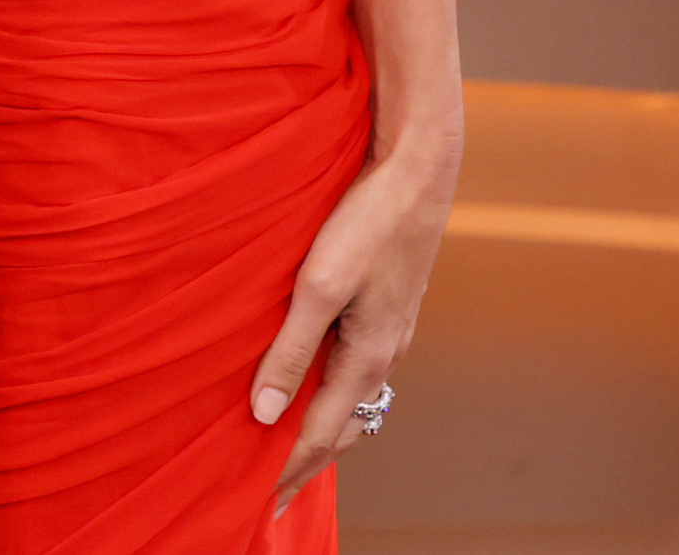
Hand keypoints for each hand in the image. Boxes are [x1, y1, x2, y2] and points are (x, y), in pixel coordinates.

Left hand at [254, 142, 457, 512]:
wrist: (418, 174)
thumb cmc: (365, 223)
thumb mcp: (317, 287)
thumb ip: (289, 351)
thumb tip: (263, 413)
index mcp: (366, 358)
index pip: (319, 436)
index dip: (287, 471)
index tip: (260, 504)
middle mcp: (385, 355)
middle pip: (342, 429)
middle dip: (306, 462)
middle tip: (272, 492)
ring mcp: (392, 334)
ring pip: (354, 401)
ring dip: (323, 430)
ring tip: (290, 449)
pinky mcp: (390, 312)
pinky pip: (359, 372)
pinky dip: (335, 395)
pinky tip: (316, 385)